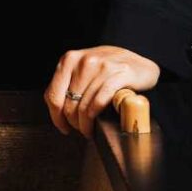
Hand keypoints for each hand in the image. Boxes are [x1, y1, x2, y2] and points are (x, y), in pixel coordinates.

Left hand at [43, 45, 159, 136]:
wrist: (138, 60)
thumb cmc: (107, 68)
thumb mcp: (82, 69)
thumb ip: (67, 82)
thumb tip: (55, 110)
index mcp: (68, 60)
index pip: (52, 95)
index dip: (56, 116)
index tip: (63, 127)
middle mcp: (83, 62)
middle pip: (68, 103)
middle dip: (72, 122)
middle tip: (79, 130)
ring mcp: (102, 67)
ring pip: (84, 106)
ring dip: (85, 124)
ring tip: (88, 130)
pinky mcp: (120, 75)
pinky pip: (100, 102)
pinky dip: (96, 117)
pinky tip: (98, 124)